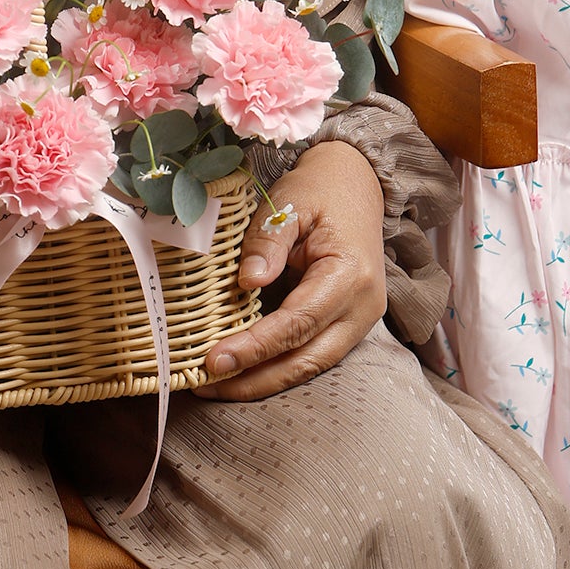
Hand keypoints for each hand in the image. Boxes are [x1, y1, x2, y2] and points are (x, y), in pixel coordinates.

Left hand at [193, 139, 387, 400]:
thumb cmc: (320, 190)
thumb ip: (268, 241)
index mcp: (351, 275)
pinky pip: (312, 354)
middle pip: (307, 359)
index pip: (298, 323)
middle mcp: (363, 308)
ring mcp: (359, 321)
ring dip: (264, 380)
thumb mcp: (289, 203)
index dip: (256, 346)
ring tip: (215, 385)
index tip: (215, 359)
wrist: (355, 183)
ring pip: (311, 366)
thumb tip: (247, 282)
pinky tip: (243, 371)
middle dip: (255, 378)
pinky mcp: (347, 324)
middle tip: (206, 384)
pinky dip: (278, 366)